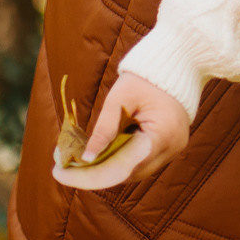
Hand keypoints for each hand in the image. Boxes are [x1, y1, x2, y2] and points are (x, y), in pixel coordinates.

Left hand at [51, 73, 191, 190]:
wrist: (177, 63)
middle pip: (128, 174)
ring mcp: (173, 149)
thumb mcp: (119, 99)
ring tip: (76, 162)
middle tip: (62, 169)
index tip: (61, 174)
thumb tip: (86, 159)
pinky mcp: (169, 146)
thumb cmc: (145, 77)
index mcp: (162, 135)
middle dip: (94, 174)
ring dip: (106, 168)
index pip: (123, 168)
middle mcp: (172, 148)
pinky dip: (119, 160)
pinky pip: (141, 161)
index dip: (91, 175)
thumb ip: (104, 130)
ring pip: (134, 171)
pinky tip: (98, 155)